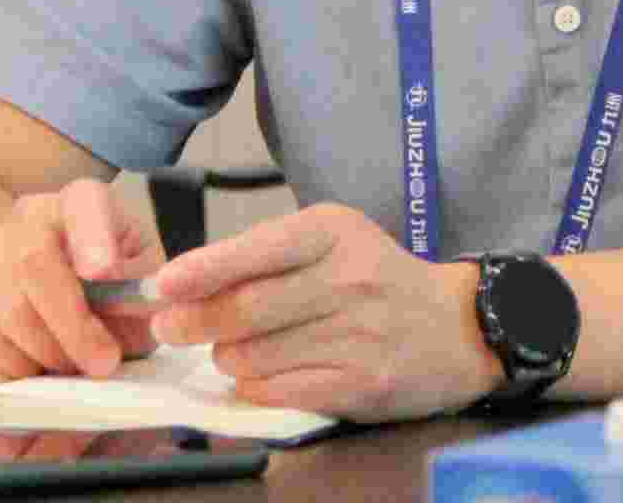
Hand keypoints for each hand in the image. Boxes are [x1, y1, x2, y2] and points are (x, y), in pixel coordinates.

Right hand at [0, 177, 165, 379]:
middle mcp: (24, 222)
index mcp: (78, 202)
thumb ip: (141, 284)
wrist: (22, 276)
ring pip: (13, 315)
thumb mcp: (132, 265)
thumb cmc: (97, 273)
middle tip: (105, 361)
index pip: (83, 203)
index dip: (93, 235)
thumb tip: (141, 310)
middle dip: (75, 325)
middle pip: (35, 264)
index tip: (104, 270)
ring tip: (77, 364)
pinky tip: (43, 365)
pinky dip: (23, 367)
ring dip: (53, 354)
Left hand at [145, 202, 501, 421]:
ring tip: (229, 351)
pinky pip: (278, 389)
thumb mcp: (334, 242)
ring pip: (254, 354)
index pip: (256, 249)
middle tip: (169, 327)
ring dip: (224, 357)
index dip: (202, 270)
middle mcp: (347, 279)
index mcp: (335, 233)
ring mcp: (356, 334)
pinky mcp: (359, 383)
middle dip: (193, 321)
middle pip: (245, 308)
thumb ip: (268, 255)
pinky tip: (258, 375)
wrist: (458, 327)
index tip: (164, 284)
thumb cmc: (380, 280)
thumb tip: (188, 281)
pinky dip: (253, 386)